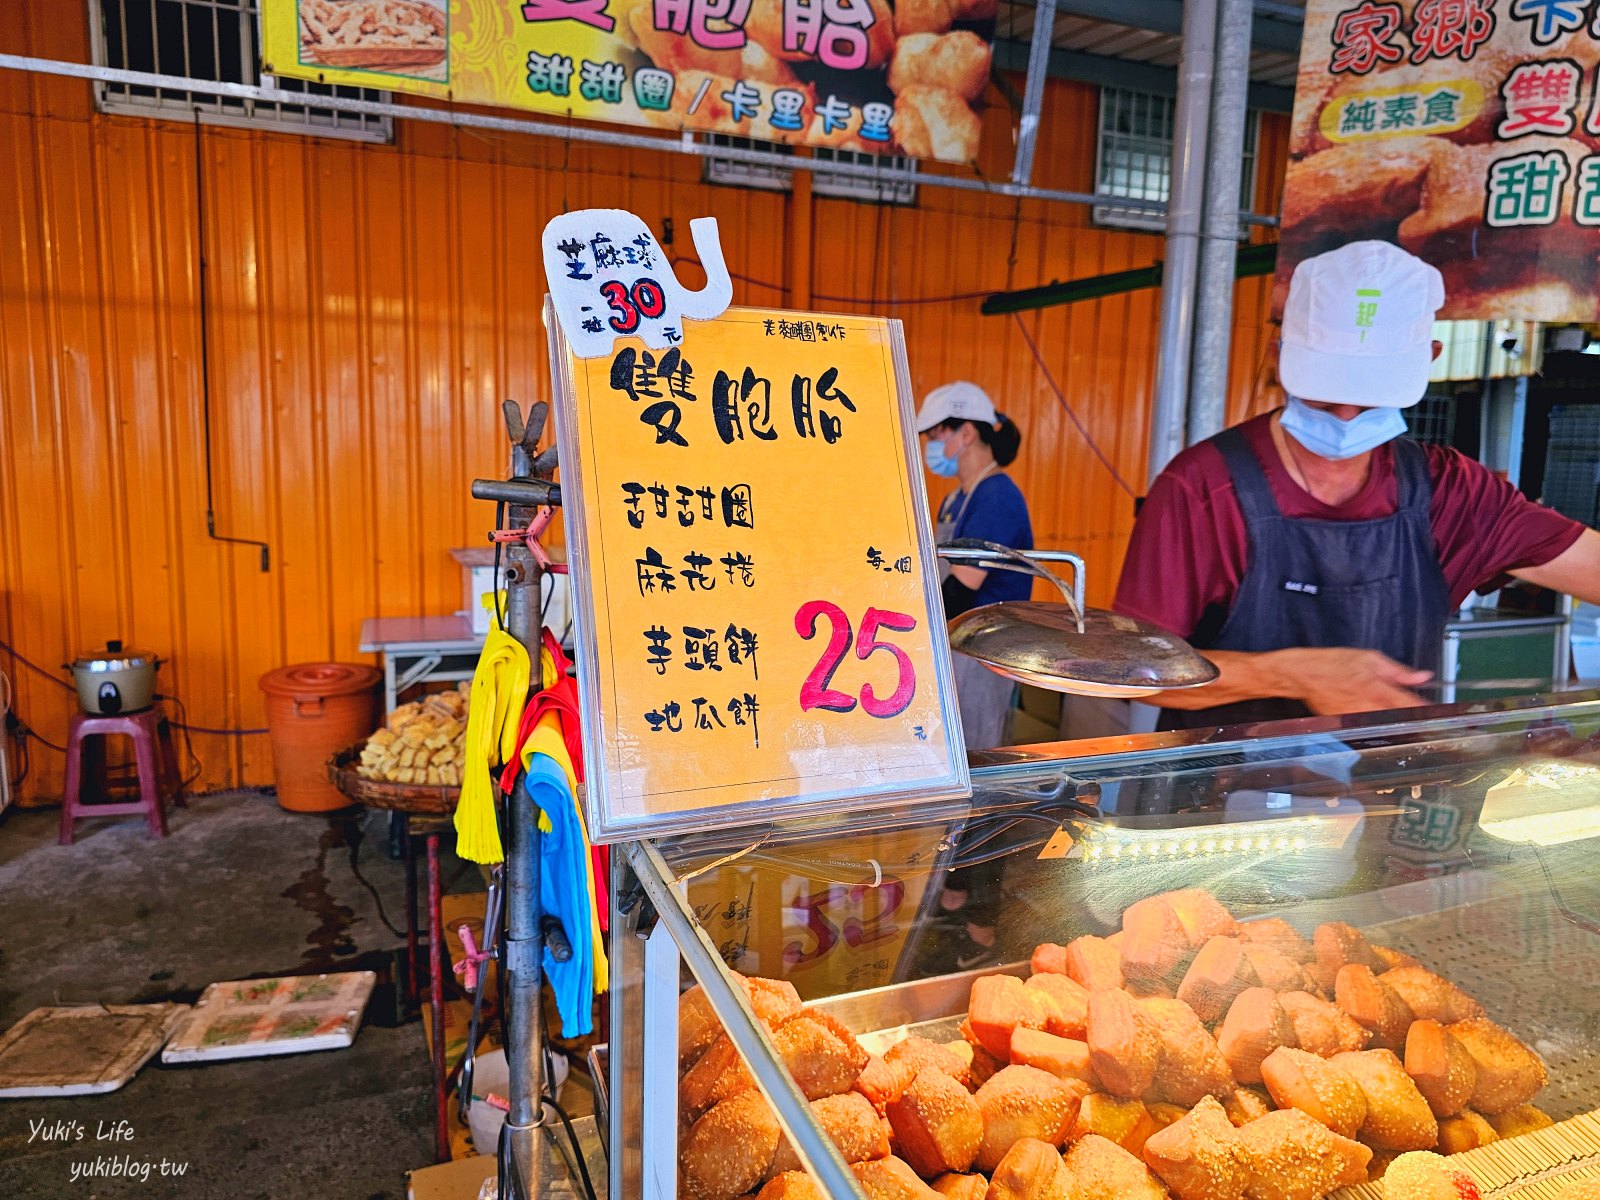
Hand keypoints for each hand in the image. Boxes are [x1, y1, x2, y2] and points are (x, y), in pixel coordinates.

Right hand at [1275, 647, 1432, 715]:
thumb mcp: (1369, 658)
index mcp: (1378, 688)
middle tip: (1431, 727)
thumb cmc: (1332, 663)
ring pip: (1385, 727)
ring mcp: (1357, 717)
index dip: (1430, 713)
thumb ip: (1398, 671)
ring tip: (1412, 728)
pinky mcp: (1346, 723)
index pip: (1411, 704)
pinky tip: (1382, 723)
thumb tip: (1423, 676)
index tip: (1445, 719)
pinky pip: (1368, 726)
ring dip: (1398, 727)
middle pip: (1400, 721)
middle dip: (1416, 724)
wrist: (1302, 674)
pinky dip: (1378, 725)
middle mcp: (1369, 706)